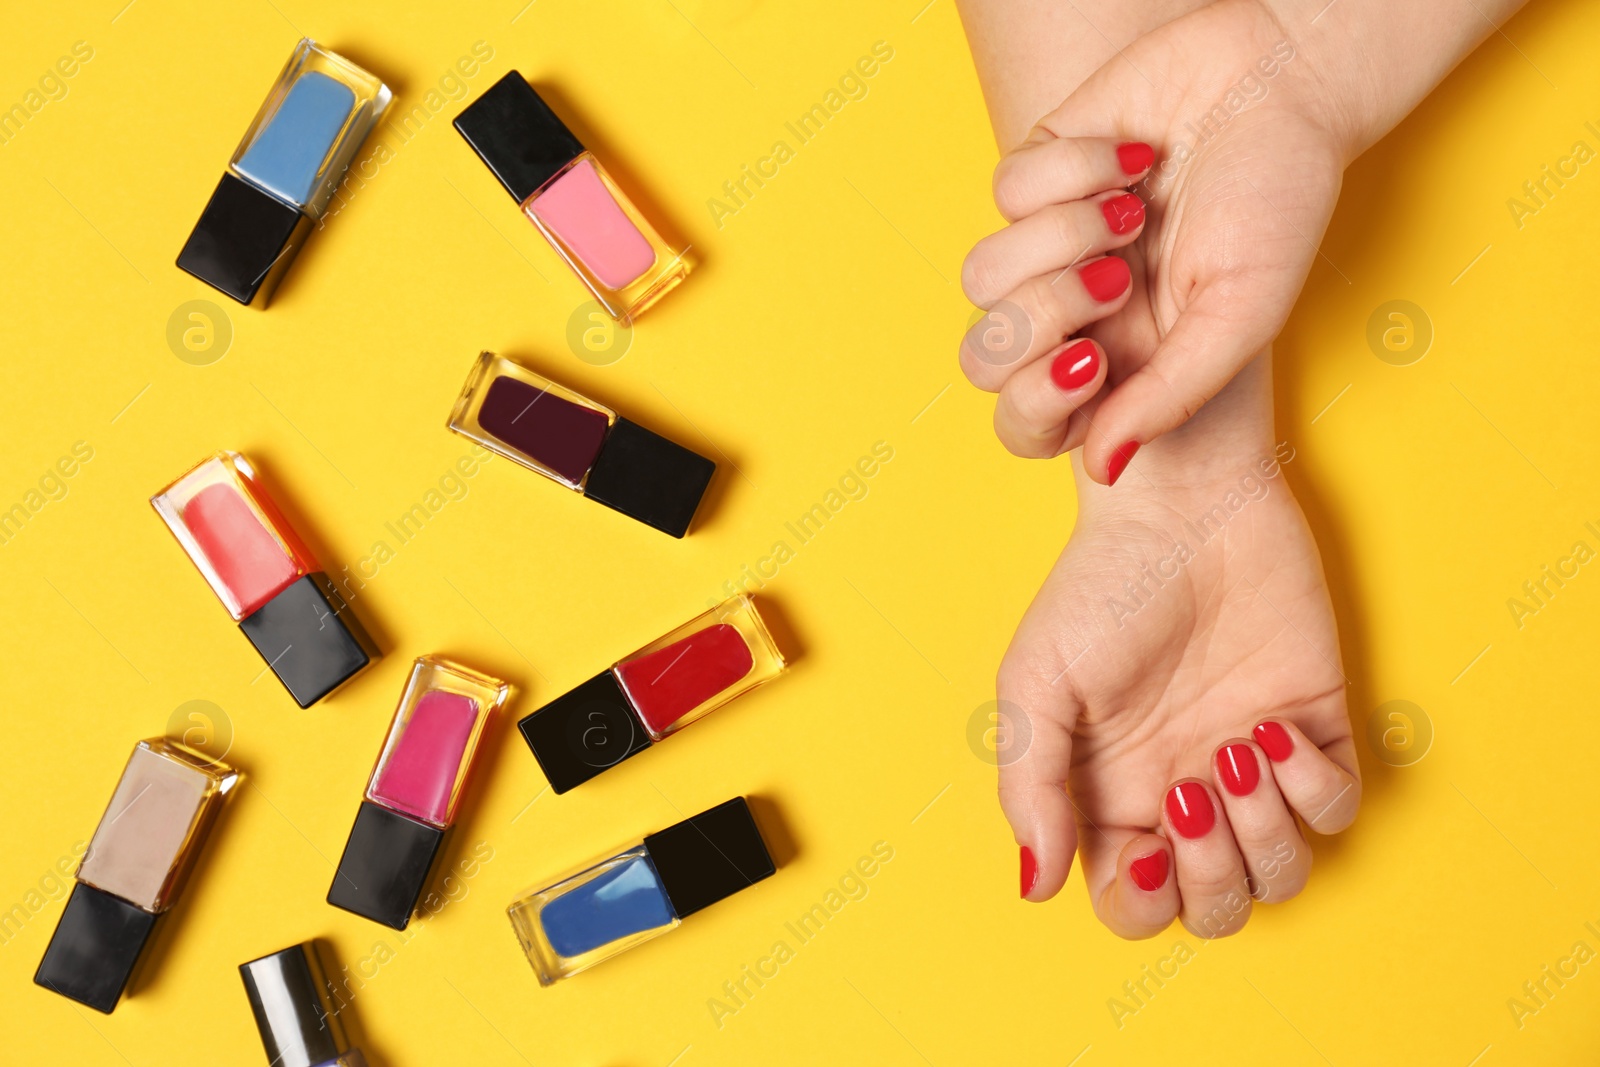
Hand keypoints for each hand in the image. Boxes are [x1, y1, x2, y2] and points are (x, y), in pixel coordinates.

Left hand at [959, 0, 1345, 482]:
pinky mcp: (1036, 173)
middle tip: (1116, 278)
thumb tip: (1105, 471)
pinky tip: (1131, 159)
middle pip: (983, 357)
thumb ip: (1168, 398)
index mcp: (1115, 365)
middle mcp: (1071, 313)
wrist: (1282, 84)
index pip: (1024, 423)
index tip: (1089, 364)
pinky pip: (1005, 192)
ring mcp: (1047, 244)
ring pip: (982, 275)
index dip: (1033, 406)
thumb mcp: (1239, 317)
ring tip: (1130, 213)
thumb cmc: (1274, 207)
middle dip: (1041, 318)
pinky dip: (1072, 172)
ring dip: (1060, 239)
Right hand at [997, 362, 1358, 936]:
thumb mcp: (1036, 683)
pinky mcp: (1313, 728)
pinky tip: (1273, 731)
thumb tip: (1035, 887)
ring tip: (1235, 749)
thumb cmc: (1100, 586)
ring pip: (1280, 872)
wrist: (1183, 505)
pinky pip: (1337, 810)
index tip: (1146, 847)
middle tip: (1192, 791)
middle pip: (1215, 907)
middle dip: (1211, 876)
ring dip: (1263, 833)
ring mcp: (1250, 766)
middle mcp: (1183, 792)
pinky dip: (1313, 789)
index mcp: (1111, 794)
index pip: (1134, 904)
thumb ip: (1031, 788)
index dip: (1144, 903)